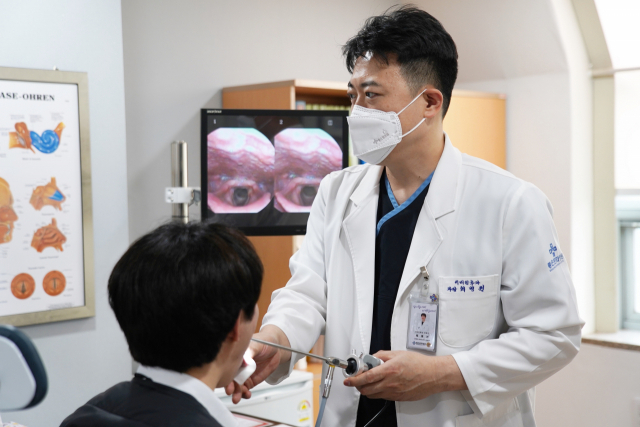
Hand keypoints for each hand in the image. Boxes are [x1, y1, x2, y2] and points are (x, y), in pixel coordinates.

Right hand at [225, 326, 290, 403]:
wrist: (277, 349)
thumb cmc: (265, 342)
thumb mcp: (257, 345)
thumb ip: (250, 352)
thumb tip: (244, 361)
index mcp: (235, 356)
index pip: (227, 366)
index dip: (226, 375)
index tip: (227, 382)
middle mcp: (237, 366)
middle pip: (230, 378)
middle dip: (230, 386)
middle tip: (231, 392)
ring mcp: (243, 374)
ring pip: (237, 386)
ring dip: (236, 393)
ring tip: (237, 398)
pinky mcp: (250, 381)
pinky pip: (245, 389)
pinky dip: (244, 394)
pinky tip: (247, 394)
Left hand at [343, 351, 466, 400]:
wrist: (433, 375)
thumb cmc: (419, 364)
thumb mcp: (397, 353)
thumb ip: (381, 355)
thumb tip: (371, 358)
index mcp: (389, 370)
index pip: (366, 377)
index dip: (354, 379)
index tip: (348, 379)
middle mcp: (390, 383)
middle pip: (366, 389)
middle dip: (358, 386)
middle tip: (356, 380)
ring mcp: (394, 393)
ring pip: (373, 395)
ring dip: (367, 389)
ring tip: (369, 382)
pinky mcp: (398, 398)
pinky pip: (383, 397)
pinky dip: (378, 392)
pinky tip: (381, 385)